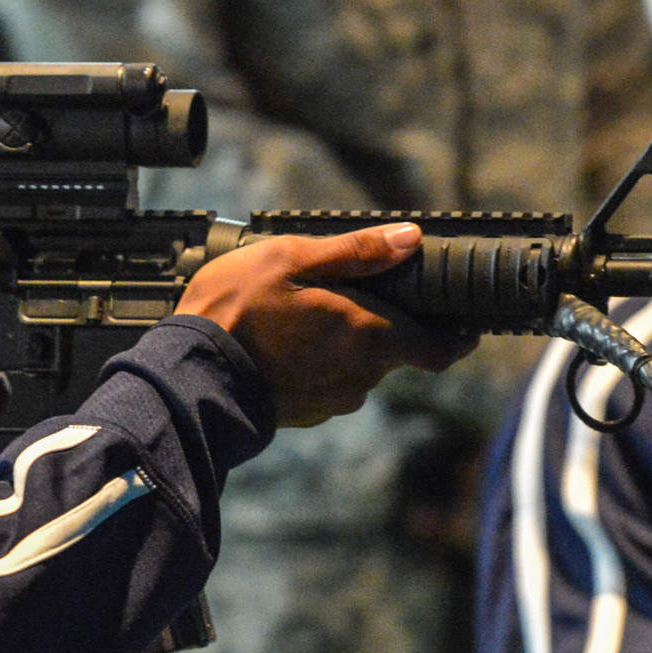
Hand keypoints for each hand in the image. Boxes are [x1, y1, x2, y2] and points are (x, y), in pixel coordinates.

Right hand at [175, 224, 471, 427]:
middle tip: (350, 295)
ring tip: (303, 316)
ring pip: (359, 368)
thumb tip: (410, 239)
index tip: (463, 324)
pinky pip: (326, 384)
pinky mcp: (305, 413)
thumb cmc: (237, 312)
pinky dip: (316, 365)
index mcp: (372, 335)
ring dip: (345, 345)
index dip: (458, 338)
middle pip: (394, 351)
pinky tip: (283, 344)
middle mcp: (362, 375)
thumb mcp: (292, 259)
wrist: (188, 376)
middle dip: (382, 326)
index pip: (442, 350)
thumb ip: (357, 251)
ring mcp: (333, 399)